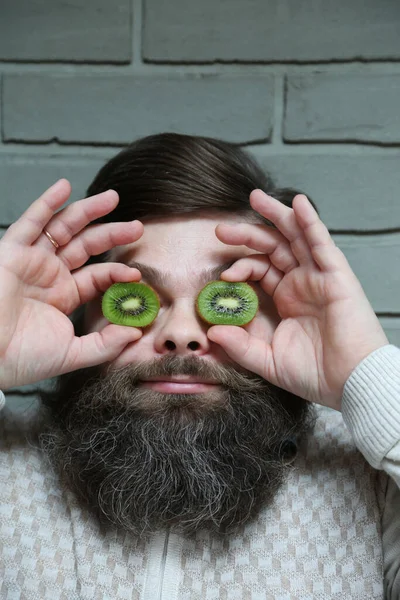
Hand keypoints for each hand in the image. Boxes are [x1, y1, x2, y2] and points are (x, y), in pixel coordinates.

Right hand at [0, 179, 143, 389]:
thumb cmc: (21, 359)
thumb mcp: (71, 354)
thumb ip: (104, 345)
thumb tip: (136, 333)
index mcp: (64, 296)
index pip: (98, 275)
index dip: (118, 271)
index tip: (137, 273)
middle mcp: (50, 275)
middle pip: (87, 246)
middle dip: (112, 234)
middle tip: (137, 227)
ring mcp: (32, 261)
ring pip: (64, 228)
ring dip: (88, 211)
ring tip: (113, 198)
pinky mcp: (11, 252)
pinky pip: (30, 222)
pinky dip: (47, 203)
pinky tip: (65, 186)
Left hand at [208, 189, 388, 410]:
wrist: (350, 384)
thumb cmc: (314, 374)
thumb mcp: (267, 360)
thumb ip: (240, 346)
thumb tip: (212, 331)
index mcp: (286, 299)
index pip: (260, 269)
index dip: (241, 265)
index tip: (224, 274)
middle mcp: (302, 283)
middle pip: (274, 247)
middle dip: (248, 234)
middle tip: (221, 229)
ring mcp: (319, 277)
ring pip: (296, 237)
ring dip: (277, 215)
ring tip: (255, 198)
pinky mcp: (336, 276)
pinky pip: (322, 243)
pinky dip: (310, 222)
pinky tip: (297, 203)